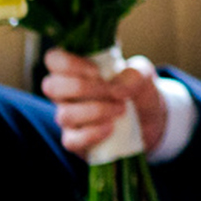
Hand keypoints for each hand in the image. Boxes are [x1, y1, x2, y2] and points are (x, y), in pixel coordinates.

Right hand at [39, 47, 168, 158]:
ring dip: (96, 110)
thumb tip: (119, 87)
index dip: (70, 63)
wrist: (150, 120)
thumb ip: (136, 72)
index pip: (54, 59)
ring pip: (64, 115)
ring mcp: (69, 118)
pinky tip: (111, 128)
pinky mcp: (76, 141)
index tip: (97, 71)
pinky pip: (71, 140)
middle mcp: (66, 93)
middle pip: (50, 86)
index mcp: (76, 69)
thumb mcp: (143, 74)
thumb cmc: (136, 90)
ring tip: (121, 109)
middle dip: (83, 88)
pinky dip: (92, 134)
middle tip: (113, 92)